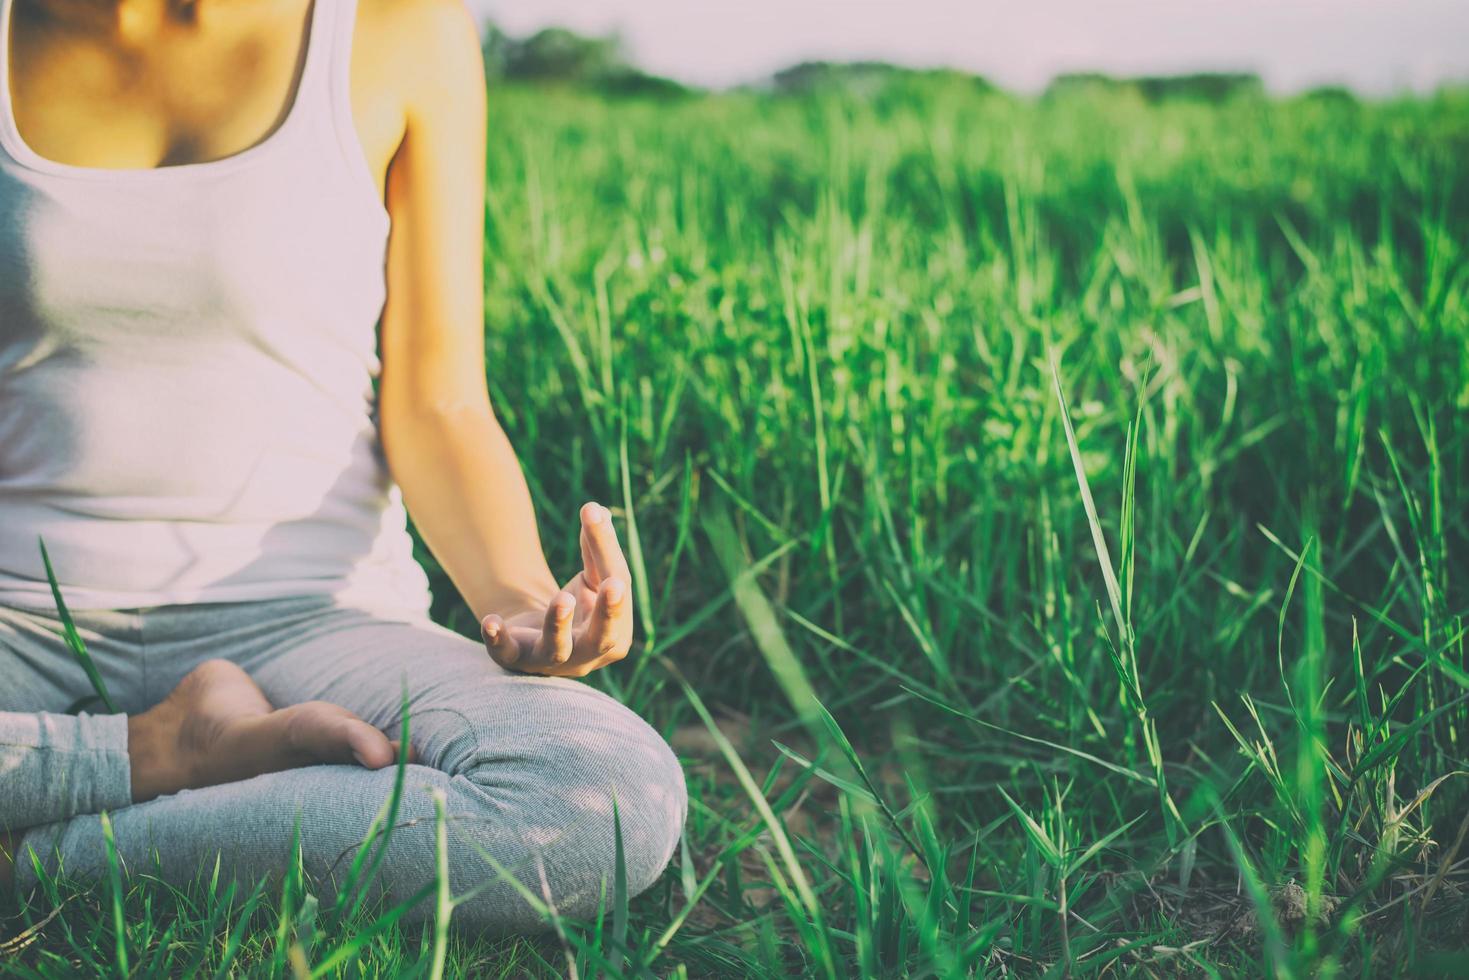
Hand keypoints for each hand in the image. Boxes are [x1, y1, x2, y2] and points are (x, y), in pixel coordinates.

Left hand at [479, 501, 634, 677]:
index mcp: (616, 634)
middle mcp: (587, 656)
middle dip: (608, 613)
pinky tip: (490, 621)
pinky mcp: (514, 658)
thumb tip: (596, 509)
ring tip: (562, 598)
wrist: (537, 636)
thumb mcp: (591, 575)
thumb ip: (597, 546)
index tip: (594, 515)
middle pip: (602, 638)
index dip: (609, 556)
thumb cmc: (577, 604)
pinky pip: (506, 652)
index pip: (617, 595)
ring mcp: (550, 661)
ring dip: (559, 624)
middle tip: (614, 586)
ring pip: (557, 648)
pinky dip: (498, 638)